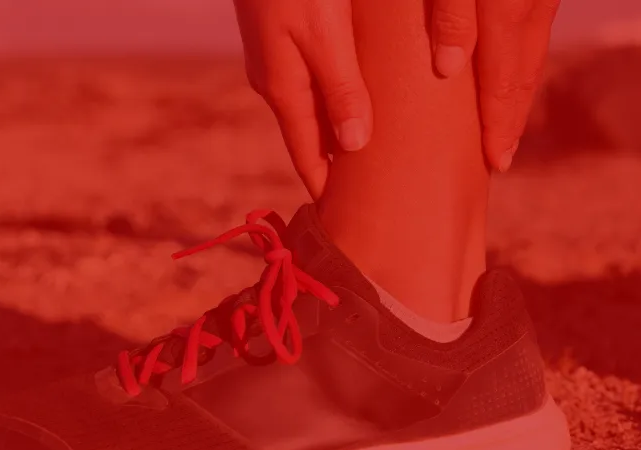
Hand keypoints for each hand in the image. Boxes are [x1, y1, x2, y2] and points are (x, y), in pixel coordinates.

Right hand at [233, 0, 369, 198]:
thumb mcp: (324, 36)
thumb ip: (341, 88)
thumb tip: (354, 145)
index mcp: (283, 88)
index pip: (304, 153)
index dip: (323, 187)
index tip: (340, 222)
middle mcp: (275, 78)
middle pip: (310, 134)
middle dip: (334, 165)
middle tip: (365, 195)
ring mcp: (276, 58)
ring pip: (313, 106)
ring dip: (337, 130)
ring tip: (365, 155)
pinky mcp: (284, 36)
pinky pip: (314, 81)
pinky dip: (336, 99)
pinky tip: (353, 99)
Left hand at [427, 0, 560, 172]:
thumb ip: (453, 16)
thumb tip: (447, 68)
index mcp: (508, 8)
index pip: (503, 82)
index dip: (499, 127)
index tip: (496, 163)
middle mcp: (535, 4)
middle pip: (526, 75)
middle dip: (515, 119)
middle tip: (503, 155)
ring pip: (535, 53)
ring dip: (522, 92)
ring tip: (510, 123)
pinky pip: (536, 32)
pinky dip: (525, 61)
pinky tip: (514, 66)